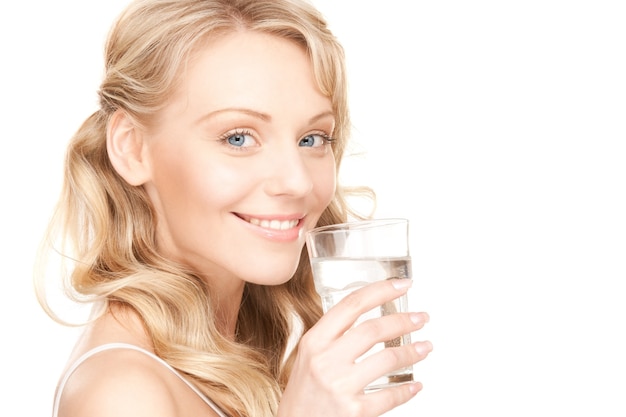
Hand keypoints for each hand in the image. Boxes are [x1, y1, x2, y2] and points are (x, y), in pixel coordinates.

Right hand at [278, 279, 431, 416]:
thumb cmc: (302, 395)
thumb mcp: (308, 358)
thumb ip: (332, 338)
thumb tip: (369, 320)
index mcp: (314, 341)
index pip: (351, 305)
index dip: (380, 291)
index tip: (401, 285)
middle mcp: (325, 360)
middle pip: (373, 329)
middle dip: (403, 320)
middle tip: (421, 318)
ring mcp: (340, 386)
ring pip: (387, 359)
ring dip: (412, 351)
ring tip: (425, 347)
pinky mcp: (353, 411)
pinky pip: (389, 396)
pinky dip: (407, 390)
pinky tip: (415, 385)